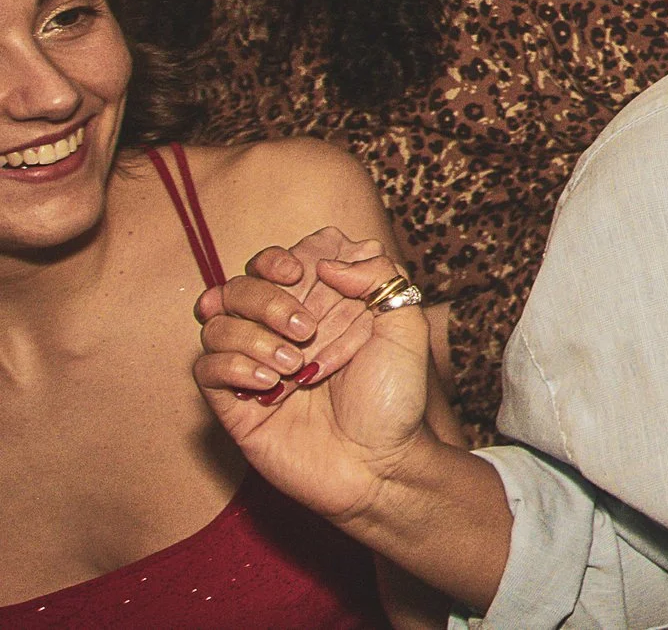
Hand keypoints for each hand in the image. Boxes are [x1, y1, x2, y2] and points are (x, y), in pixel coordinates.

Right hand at [195, 231, 438, 523]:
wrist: (378, 466)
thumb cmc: (395, 399)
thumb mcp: (407, 326)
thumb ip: (379, 277)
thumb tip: (326, 261)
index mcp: (319, 306)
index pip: (277, 261)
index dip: (279, 258)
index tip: (299, 272)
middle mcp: (282, 331)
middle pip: (238, 285)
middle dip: (266, 298)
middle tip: (306, 329)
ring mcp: (255, 365)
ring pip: (215, 322)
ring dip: (252, 336)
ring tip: (294, 367)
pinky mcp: (235, 404)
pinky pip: (205, 367)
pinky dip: (232, 366)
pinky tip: (271, 386)